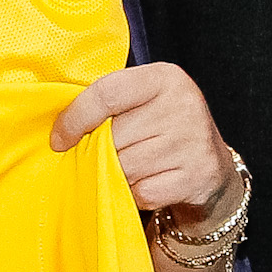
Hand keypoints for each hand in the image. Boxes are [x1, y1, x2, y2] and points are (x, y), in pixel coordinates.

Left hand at [53, 63, 231, 217]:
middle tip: (109, 154)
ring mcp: (193, 141)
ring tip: (133, 166)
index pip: (105, 93)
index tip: (59, 139)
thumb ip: (108, 103)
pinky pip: (142, 191)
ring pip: (125, 167)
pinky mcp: (196, 176)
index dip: (75, 119)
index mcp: (164, 77)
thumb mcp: (143, 101)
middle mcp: (183, 104)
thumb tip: (59, 129)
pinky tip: (149, 182)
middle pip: (113, 136)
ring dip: (118, 173)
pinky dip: (136, 193)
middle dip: (100, 151)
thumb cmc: (163, 130)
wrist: (212, 168)